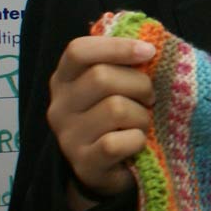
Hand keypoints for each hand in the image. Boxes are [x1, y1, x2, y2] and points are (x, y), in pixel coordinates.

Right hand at [45, 34, 155, 210]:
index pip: (78, 50)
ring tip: (141, 123)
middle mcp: (59, 105)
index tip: (148, 52)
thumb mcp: (117, 85)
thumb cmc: (119, 117)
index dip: (117, 46)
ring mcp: (67, 136)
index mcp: (65, 79)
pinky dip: (137, 140)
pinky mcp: (83, 163)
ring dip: (142, 116)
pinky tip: (136, 144)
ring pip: (115, 109)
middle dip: (139, 85)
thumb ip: (125, 63)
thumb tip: (151, 42)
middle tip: (149, 98)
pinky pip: (117, 142)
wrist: (110, 168)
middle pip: (101, 77)